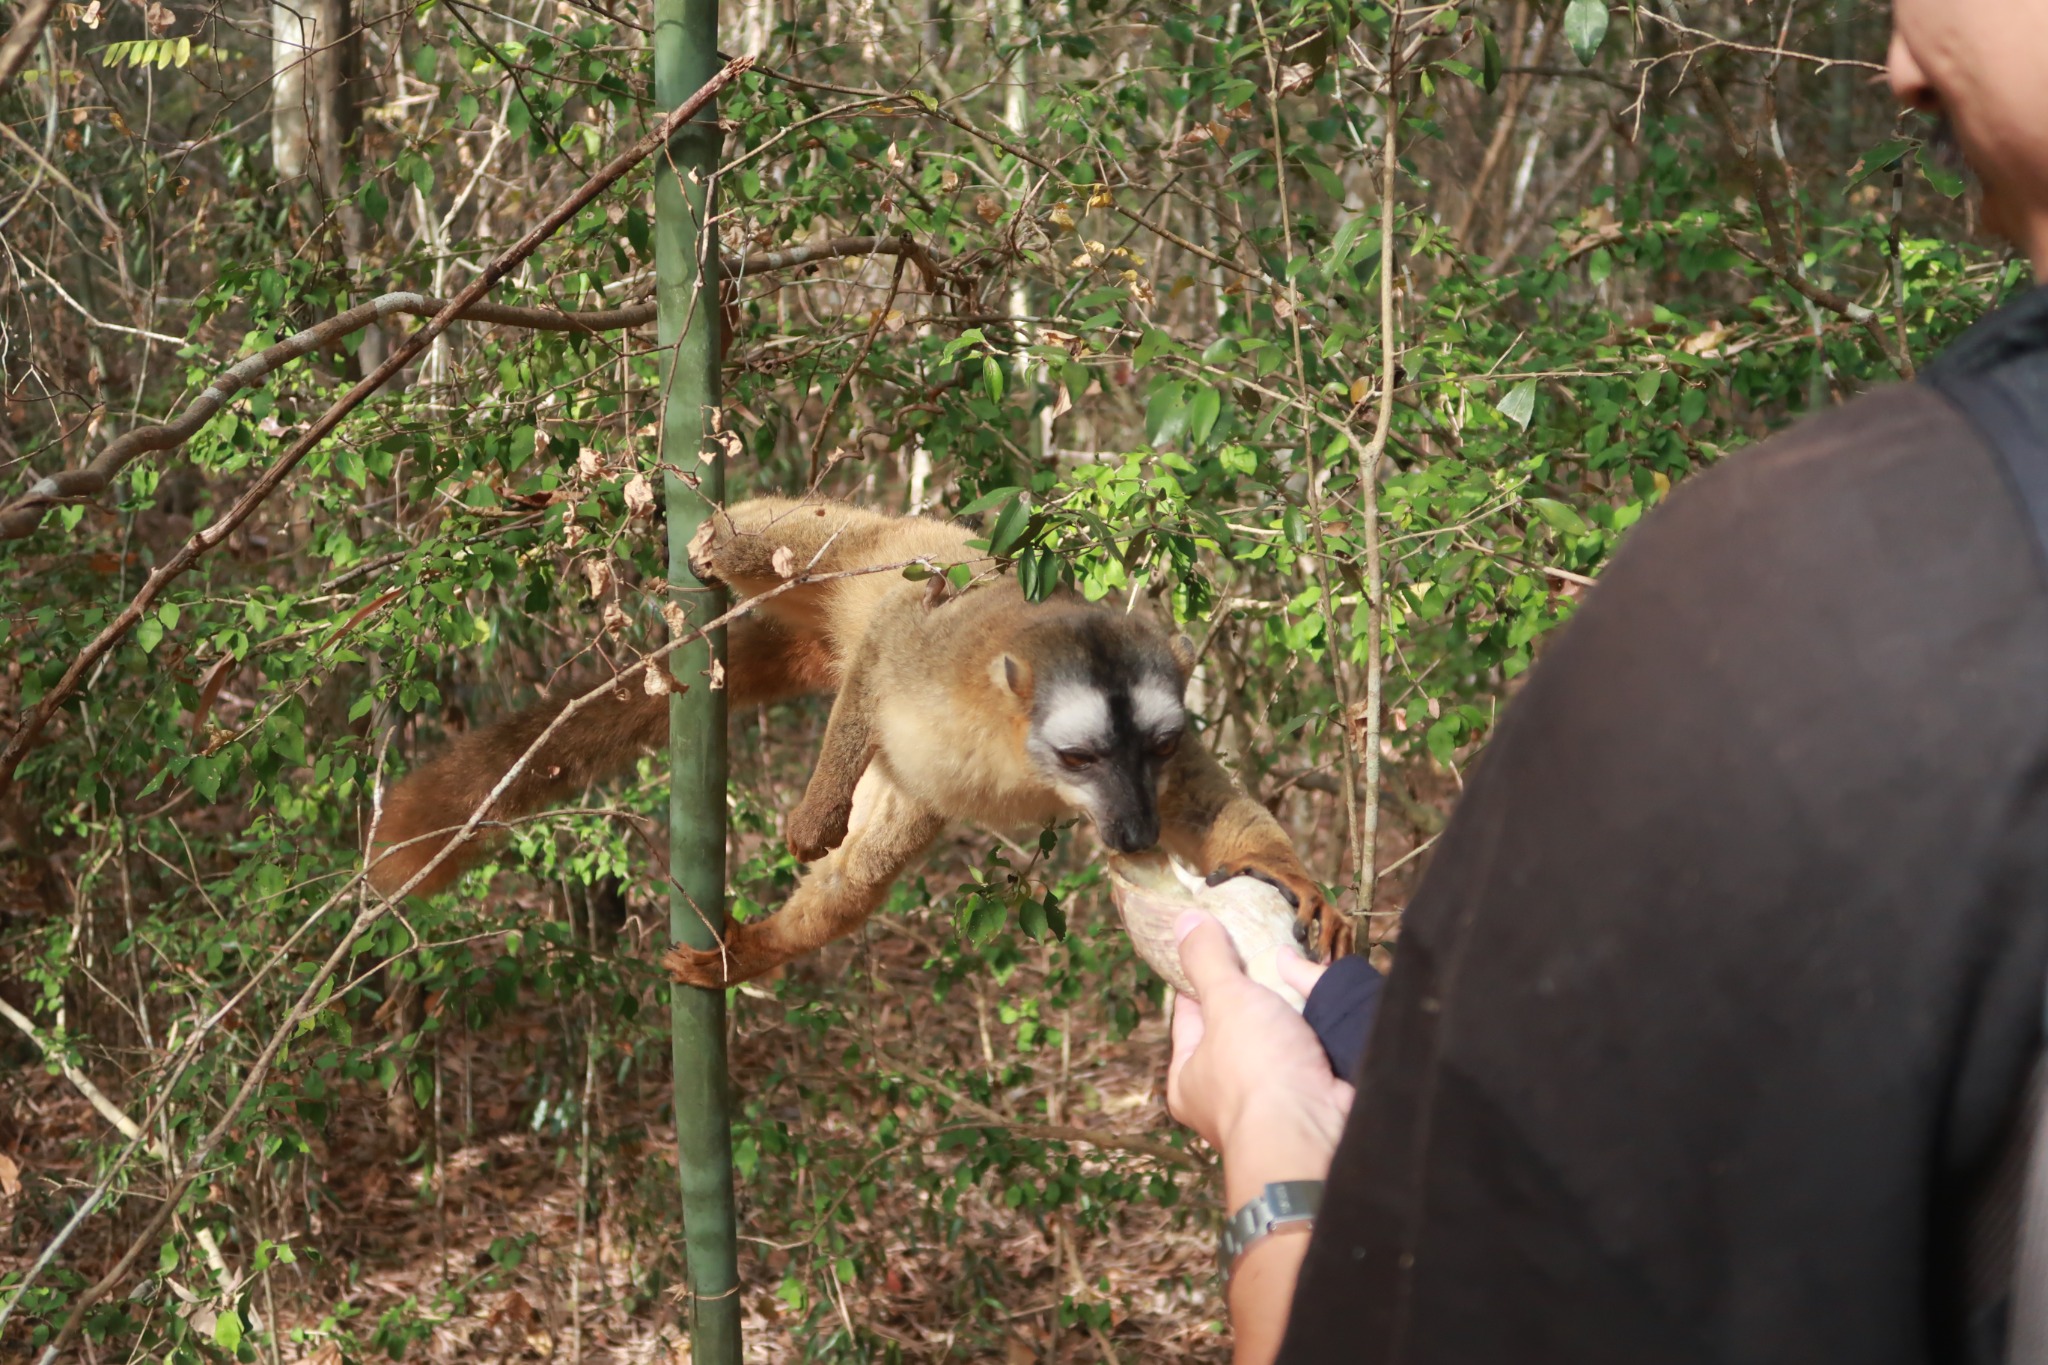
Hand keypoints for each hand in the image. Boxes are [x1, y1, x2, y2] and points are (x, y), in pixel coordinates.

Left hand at [1166, 912, 1352, 1202]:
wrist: (1313, 1134)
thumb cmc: (1255, 1071)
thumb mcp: (1226, 1001)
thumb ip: (1207, 960)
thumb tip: (1183, 920)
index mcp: (1189, 1078)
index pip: (1189, 1013)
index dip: (1203, 974)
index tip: (1220, 939)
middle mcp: (1226, 1095)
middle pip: (1238, 1026)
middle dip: (1256, 989)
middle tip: (1270, 947)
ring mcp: (1273, 1102)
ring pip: (1280, 1039)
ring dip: (1293, 1007)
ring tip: (1303, 964)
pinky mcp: (1313, 1101)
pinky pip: (1314, 1053)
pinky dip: (1321, 1028)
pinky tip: (1331, 997)